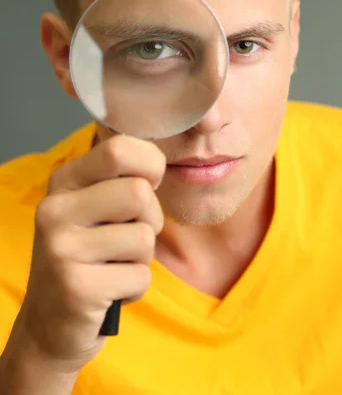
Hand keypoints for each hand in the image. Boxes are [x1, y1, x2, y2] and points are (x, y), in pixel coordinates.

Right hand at [15, 134, 164, 372]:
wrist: (50, 324)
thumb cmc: (88, 256)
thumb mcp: (92, 207)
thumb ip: (119, 179)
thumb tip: (160, 163)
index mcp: (64, 181)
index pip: (120, 149)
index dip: (150, 165)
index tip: (147, 185)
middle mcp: (56, 209)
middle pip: (139, 193)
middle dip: (150, 219)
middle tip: (129, 238)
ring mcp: (62, 248)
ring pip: (145, 237)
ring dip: (142, 258)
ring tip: (114, 267)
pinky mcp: (76, 287)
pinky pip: (140, 276)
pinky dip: (135, 287)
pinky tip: (109, 291)